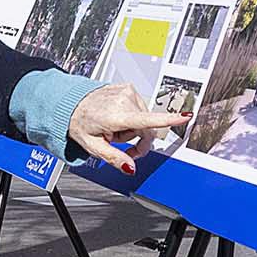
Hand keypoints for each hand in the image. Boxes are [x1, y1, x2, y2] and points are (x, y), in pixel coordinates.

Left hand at [68, 83, 188, 174]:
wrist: (71, 103)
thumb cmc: (80, 122)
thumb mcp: (94, 147)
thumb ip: (115, 158)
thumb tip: (131, 167)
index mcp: (117, 115)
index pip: (148, 120)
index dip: (169, 120)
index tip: (186, 117)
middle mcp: (125, 100)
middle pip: (148, 128)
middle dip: (138, 141)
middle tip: (121, 146)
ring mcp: (127, 92)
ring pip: (145, 119)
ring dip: (133, 128)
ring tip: (115, 129)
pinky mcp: (129, 88)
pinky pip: (140, 108)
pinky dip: (131, 116)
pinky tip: (117, 118)